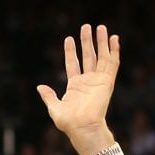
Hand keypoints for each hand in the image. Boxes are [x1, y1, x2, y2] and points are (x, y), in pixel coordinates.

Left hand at [36, 24, 119, 150]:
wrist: (83, 127)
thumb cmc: (68, 122)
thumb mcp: (54, 108)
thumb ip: (48, 96)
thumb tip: (40, 86)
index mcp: (75, 86)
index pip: (73, 63)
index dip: (71, 51)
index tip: (69, 38)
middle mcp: (88, 81)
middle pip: (88, 56)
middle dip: (87, 41)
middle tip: (86, 26)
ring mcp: (98, 80)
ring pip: (101, 57)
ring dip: (101, 42)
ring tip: (101, 27)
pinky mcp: (107, 81)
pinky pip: (112, 63)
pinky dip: (114, 51)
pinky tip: (114, 38)